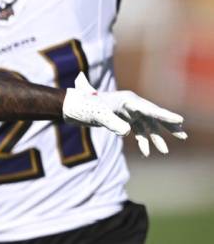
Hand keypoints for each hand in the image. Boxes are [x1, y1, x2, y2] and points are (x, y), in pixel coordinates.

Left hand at [63, 73, 186, 156]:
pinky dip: (141, 140)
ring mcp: (126, 112)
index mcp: (127, 100)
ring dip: (154, 137)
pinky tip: (145, 152)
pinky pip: (136, 130)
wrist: (70, 107)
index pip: (150, 109)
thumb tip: (128, 132)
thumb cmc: (84, 107)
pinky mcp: (120, 119)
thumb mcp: (99, 115)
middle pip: (153, 115)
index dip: (165, 116)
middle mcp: (129, 104)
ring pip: (146, 125)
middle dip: (167, 126)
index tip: (179, 120)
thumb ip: (114, 123)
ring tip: (163, 151)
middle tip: (182, 135)